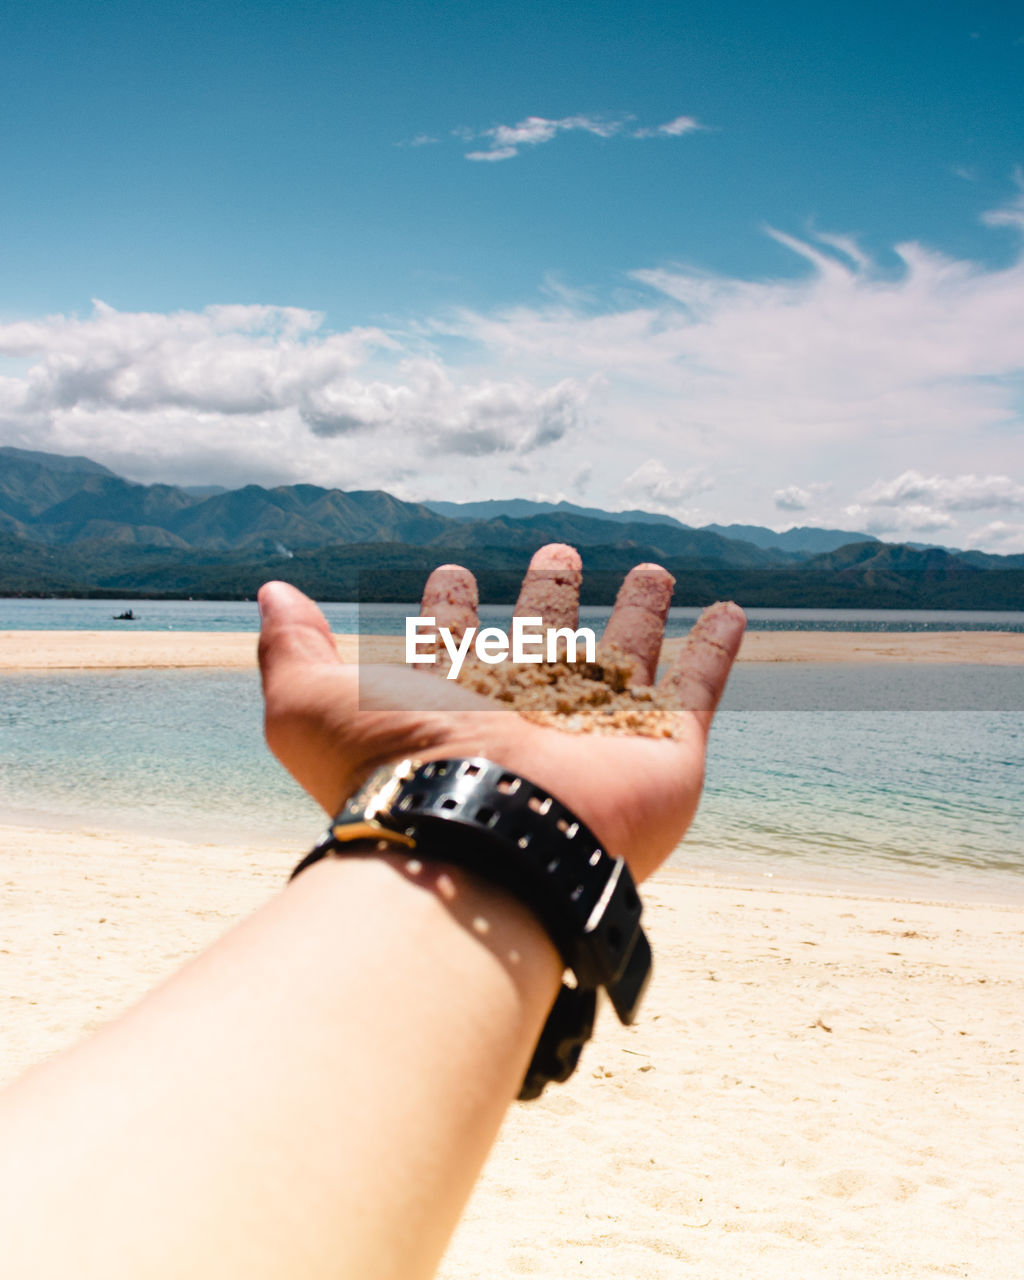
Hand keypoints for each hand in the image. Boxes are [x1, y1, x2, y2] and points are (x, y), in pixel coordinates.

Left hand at [257, 545, 743, 883]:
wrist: (484, 849)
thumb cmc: (395, 778)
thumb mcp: (311, 707)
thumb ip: (290, 649)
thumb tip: (272, 591)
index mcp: (456, 707)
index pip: (455, 648)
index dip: (449, 612)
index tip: (449, 576)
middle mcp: (527, 718)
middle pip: (545, 645)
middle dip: (549, 598)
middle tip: (556, 555)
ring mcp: (600, 735)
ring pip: (627, 658)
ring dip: (640, 614)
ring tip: (650, 570)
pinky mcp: (665, 752)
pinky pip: (700, 690)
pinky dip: (719, 652)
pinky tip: (731, 612)